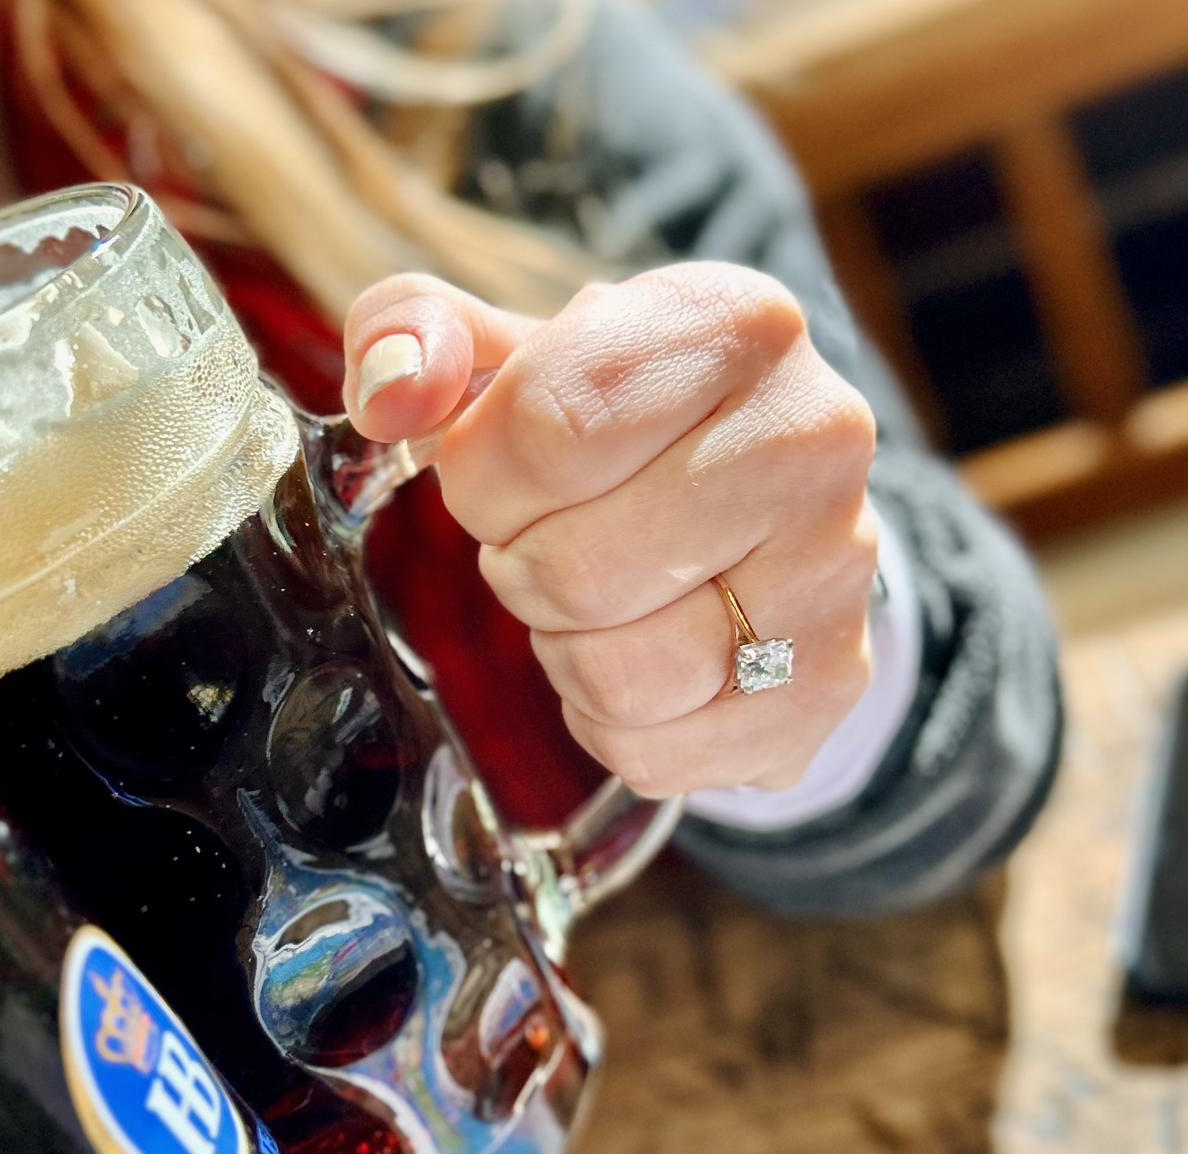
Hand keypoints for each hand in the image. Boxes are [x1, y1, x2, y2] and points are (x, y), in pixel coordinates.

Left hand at [343, 266, 878, 797]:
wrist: (760, 505)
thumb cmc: (618, 426)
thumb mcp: (515, 355)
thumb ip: (420, 337)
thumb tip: (392, 389)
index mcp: (731, 324)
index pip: (551, 430)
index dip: (484, 482)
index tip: (498, 481)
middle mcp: (813, 437)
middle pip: (574, 572)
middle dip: (521, 574)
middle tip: (546, 548)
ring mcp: (837, 569)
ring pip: (621, 676)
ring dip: (566, 655)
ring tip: (594, 608)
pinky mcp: (832, 681)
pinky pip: (659, 752)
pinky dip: (614, 728)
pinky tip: (641, 664)